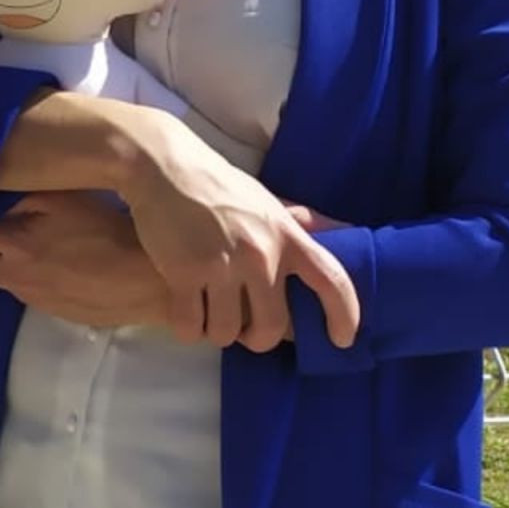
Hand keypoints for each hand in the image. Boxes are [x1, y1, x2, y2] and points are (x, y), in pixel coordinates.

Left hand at [0, 195, 171, 331]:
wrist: (150, 281)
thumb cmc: (108, 231)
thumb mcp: (65, 200)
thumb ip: (25, 199)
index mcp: (16, 246)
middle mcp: (20, 278)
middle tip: (15, 237)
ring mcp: (40, 301)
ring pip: (14, 284)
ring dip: (20, 268)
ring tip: (52, 252)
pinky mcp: (62, 316)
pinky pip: (40, 297)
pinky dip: (46, 283)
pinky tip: (72, 271)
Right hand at [120, 111, 361, 351]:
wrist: (164, 167)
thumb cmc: (220, 186)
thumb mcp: (268, 201)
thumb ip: (302, 224)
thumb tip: (344, 231)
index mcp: (286, 236)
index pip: (331, 281)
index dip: (344, 316)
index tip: (341, 340)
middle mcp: (260, 255)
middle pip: (272, 327)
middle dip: (258, 339)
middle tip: (245, 333)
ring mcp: (221, 265)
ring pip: (227, 332)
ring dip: (218, 333)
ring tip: (209, 318)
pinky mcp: (183, 273)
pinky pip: (190, 325)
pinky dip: (188, 329)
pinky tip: (185, 317)